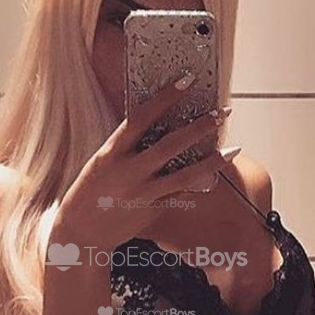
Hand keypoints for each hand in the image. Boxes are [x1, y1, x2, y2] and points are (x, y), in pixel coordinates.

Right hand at [53, 73, 233, 251]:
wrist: (81, 233)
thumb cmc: (90, 193)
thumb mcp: (102, 163)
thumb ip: (127, 148)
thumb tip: (156, 128)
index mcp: (111, 153)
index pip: (140, 117)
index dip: (165, 97)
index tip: (186, 81)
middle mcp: (128, 171)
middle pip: (170, 145)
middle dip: (199, 127)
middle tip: (221, 113)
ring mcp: (142, 193)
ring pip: (185, 175)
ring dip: (211, 161)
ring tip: (232, 149)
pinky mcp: (152, 211)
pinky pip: (181, 194)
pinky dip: (198, 184)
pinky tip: (214, 175)